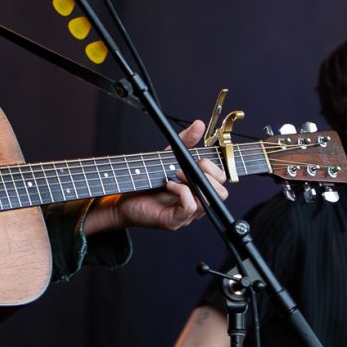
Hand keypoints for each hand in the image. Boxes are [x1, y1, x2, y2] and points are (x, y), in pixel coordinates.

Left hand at [88, 119, 225, 234]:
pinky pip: (190, 206)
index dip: (216, 169)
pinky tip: (169, 185)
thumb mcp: (169, 156)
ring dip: (193, 181)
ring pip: (208, 200)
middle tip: (190, 167)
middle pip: (221, 193)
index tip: (200, 160)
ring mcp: (187, 215)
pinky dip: (181, 191)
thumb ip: (186, 141)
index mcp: (199, 189)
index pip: (222, 182)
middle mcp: (197, 203)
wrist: (124, 198)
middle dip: (209, 175)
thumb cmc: (147, 181)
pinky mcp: (175, 221)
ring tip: (176, 173)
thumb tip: (199, 125)